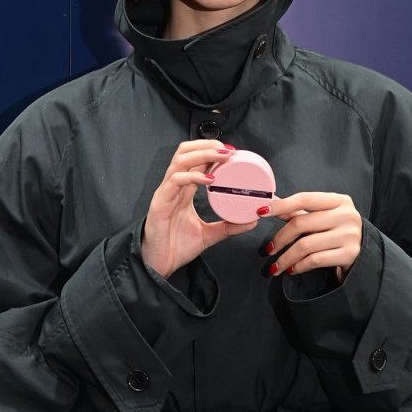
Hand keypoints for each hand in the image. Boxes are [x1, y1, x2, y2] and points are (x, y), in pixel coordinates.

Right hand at [140, 142, 265, 278]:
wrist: (158, 266)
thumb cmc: (176, 248)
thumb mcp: (208, 235)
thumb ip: (228, 227)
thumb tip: (252, 221)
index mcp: (183, 190)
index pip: (195, 160)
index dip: (212, 151)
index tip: (233, 152)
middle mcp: (174, 187)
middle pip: (186, 151)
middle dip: (208, 145)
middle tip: (229, 150)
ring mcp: (166, 193)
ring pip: (181, 160)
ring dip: (203, 154)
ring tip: (223, 157)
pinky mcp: (160, 203)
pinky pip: (175, 181)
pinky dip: (193, 176)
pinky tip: (209, 180)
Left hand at [263, 191, 362, 285]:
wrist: (364, 253)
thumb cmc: (337, 232)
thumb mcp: (323, 217)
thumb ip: (299, 211)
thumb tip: (272, 202)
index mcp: (339, 200)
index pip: (304, 199)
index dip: (281, 205)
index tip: (261, 212)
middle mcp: (346, 215)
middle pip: (301, 223)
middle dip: (280, 238)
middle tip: (269, 249)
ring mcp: (349, 235)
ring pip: (305, 245)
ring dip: (285, 258)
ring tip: (276, 267)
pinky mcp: (349, 254)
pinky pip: (315, 260)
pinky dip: (299, 266)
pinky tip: (292, 269)